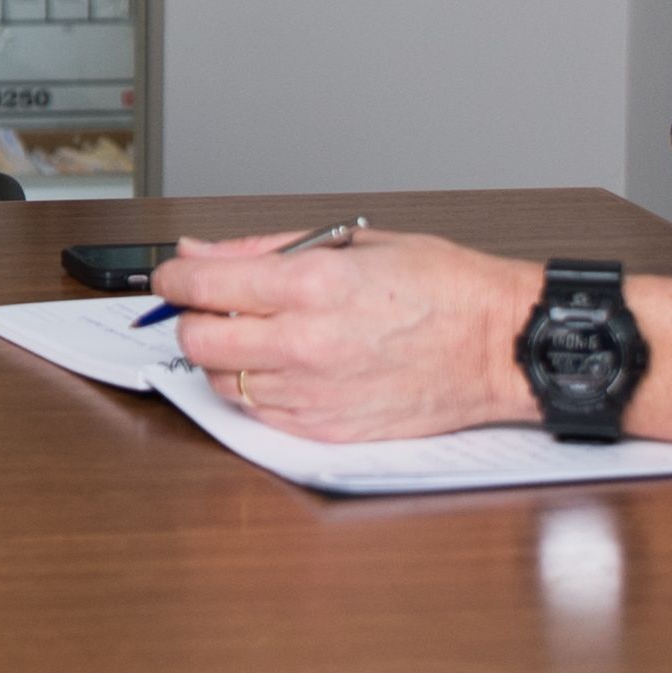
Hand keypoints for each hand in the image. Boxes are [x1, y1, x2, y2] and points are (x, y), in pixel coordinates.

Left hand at [154, 229, 526, 441]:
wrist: (499, 344)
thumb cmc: (443, 289)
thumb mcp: (352, 242)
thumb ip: (264, 250)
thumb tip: (201, 252)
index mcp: (310, 286)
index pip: (200, 285)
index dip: (172, 278)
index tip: (172, 277)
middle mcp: (306, 343)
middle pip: (198, 341)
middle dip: (191, 320)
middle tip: (209, 308)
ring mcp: (315, 393)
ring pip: (224, 383)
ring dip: (226, 359)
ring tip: (259, 337)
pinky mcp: (329, 429)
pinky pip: (261, 415)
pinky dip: (258, 391)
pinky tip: (286, 368)